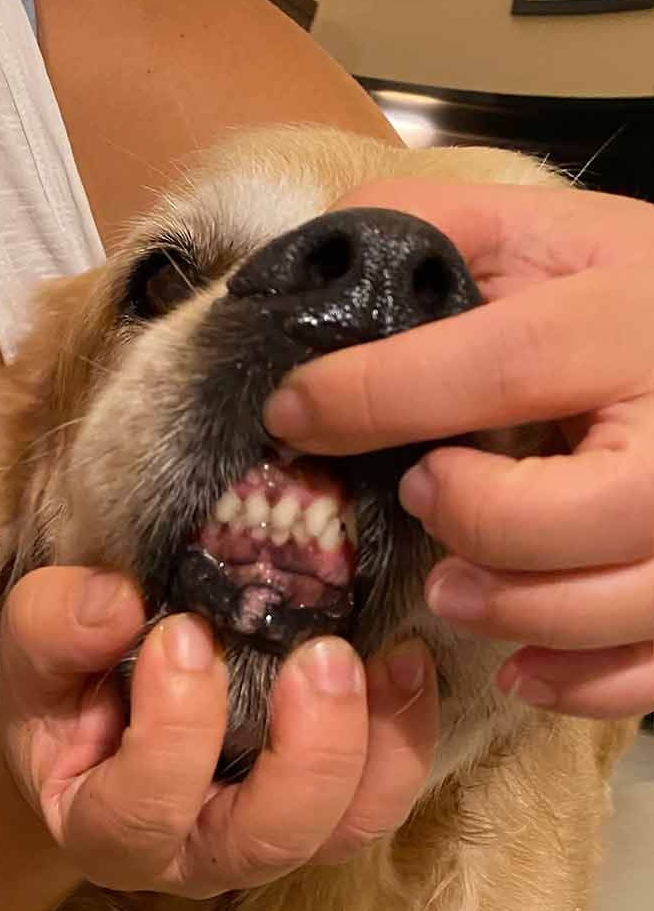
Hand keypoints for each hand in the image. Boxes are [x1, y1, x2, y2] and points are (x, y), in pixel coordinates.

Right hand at [0, 566, 437, 898]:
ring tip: (394, 659)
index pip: (140, 813)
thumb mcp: (33, 651)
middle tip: (320, 656)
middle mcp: (198, 851)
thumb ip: (54, 628)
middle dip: (304, 754)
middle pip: (267, 841)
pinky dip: (405, 736)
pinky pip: (380, 795)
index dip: (174, 732)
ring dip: (377, 748)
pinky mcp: (322, 801)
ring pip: (343, 830)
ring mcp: (270, 832)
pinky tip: (408, 662)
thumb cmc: (65, 689)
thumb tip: (119, 602)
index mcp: (108, 827)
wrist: (97, 717)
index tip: (182, 632)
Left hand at [264, 181, 653, 718]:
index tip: (291, 415)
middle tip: (422, 495)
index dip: (373, 398)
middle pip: (574, 514)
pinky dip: (581, 682)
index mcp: (630, 323)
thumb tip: (306, 279)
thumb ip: (432, 228)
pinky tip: (521, 663)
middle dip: (472, 520)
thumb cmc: (633, 283)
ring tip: (454, 584)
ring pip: (616, 603)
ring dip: (513, 609)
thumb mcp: (540, 229)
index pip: (496, 369)